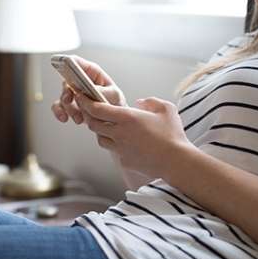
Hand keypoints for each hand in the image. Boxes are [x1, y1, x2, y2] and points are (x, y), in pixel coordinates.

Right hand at [51, 55, 125, 124]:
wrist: (114, 121)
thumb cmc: (116, 103)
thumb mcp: (114, 95)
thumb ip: (101, 92)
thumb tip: (85, 93)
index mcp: (91, 73)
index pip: (76, 61)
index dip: (68, 61)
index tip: (63, 66)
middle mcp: (80, 81)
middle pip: (66, 80)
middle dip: (66, 91)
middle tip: (69, 99)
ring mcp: (74, 94)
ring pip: (63, 96)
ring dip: (67, 107)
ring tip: (78, 117)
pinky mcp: (70, 106)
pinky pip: (59, 107)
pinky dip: (60, 113)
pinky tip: (65, 118)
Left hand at [75, 95, 195, 183]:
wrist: (176, 162)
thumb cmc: (172, 135)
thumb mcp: (166, 109)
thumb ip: (150, 101)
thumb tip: (139, 102)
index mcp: (126, 118)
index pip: (96, 108)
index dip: (85, 101)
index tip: (81, 96)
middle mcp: (119, 133)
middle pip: (92, 124)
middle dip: (88, 116)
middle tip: (90, 110)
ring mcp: (120, 149)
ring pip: (100, 139)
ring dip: (100, 131)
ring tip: (106, 126)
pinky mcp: (124, 161)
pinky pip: (113, 151)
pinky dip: (114, 145)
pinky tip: (123, 142)